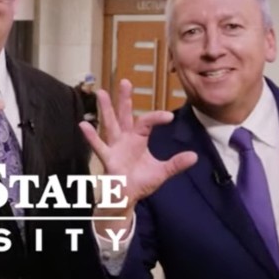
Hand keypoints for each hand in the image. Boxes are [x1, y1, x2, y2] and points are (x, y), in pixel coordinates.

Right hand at [80, 79, 196, 233]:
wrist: (128, 197)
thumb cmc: (141, 181)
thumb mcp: (162, 172)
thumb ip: (176, 164)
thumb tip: (194, 157)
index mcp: (138, 139)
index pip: (146, 122)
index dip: (156, 118)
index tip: (169, 117)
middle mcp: (125, 139)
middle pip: (124, 115)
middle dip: (124, 99)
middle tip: (125, 81)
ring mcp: (115, 147)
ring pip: (110, 124)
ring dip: (106, 109)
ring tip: (101, 92)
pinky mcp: (108, 158)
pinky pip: (99, 145)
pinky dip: (91, 136)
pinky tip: (83, 124)